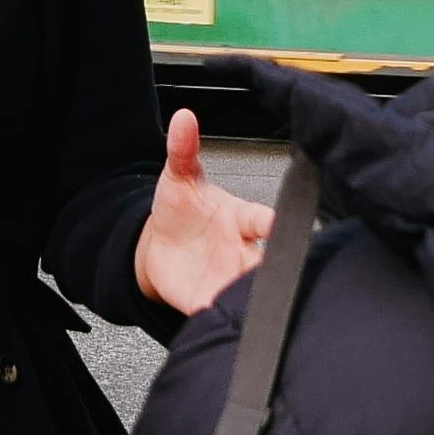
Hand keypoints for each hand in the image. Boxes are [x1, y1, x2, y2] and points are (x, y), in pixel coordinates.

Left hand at [132, 108, 273, 318]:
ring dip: (249, 296)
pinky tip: (218, 317)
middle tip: (265, 272)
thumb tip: (182, 117)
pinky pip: (221, 312)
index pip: (264, 220)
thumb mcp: (178, 177)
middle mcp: (242, 250)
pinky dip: (221, 316)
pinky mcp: (210, 300)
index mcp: (240, 218)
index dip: (272, 223)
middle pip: (267, 262)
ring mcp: (228, 278)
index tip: (275, 225)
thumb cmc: (180, 210)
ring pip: (250, 291)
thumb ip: (182, 149)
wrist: (158, 246)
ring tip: (241, 296)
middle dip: (270, 269)